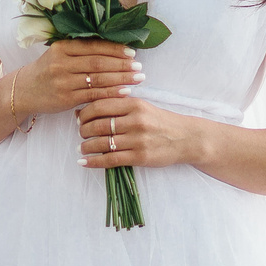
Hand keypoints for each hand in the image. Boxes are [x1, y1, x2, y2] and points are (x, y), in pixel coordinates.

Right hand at [10, 40, 141, 119]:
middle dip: (122, 65)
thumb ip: (81, 50)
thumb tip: (114, 47)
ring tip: (138, 78)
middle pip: (98, 63)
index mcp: (62, 47)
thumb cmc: (47, 71)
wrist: (24, 91)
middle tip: (139, 67)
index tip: (132, 53)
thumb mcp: (58, 54)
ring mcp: (63, 82)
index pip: (94, 46)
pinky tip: (125, 91)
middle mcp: (61, 63)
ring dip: (121, 79)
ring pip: (98, 79)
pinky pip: (93, 95)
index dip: (115, 49)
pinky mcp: (65, 99)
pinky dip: (111, 93)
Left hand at [77, 95, 209, 169]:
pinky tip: (84, 162)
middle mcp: (136, 120)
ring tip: (82, 148)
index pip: (100, 106)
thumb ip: (116, 107)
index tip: (79, 118)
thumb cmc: (160, 122)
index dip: (85, 113)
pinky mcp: (140, 157)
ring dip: (86, 146)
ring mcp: (138, 139)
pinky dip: (93, 161)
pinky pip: (110, 159)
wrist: (186, 138)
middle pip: (98, 125)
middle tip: (81, 134)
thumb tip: (82, 110)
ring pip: (102, 143)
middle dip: (83, 131)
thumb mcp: (141, 107)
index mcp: (135, 104)